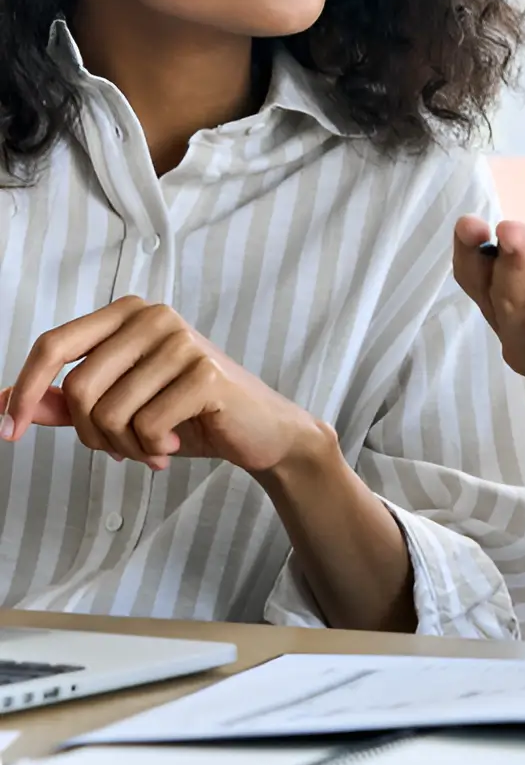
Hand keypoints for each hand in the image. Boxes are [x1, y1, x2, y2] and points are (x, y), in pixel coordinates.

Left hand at [0, 295, 319, 475]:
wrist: (258, 431)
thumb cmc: (189, 415)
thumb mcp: (121, 407)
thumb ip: (67, 400)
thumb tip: (5, 402)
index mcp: (129, 315)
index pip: (54, 344)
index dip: (24, 389)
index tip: (8, 430)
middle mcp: (154, 317)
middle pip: (79, 387)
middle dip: (91, 434)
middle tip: (121, 447)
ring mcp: (181, 341)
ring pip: (110, 412)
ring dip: (126, 446)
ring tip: (153, 446)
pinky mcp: (205, 373)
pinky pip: (147, 426)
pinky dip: (154, 449)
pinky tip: (175, 444)